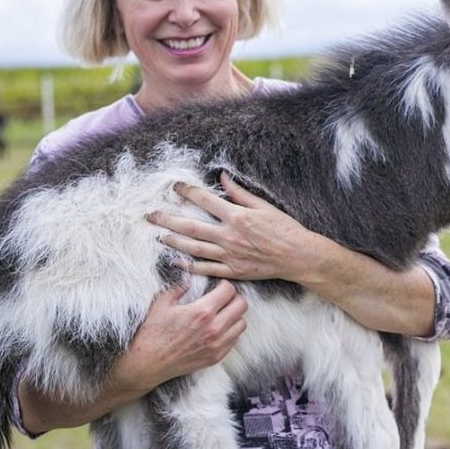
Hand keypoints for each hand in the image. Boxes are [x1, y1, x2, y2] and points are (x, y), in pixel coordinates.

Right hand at [109, 280, 247, 393]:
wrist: (147, 363)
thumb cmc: (152, 332)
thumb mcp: (162, 303)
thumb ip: (179, 288)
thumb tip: (189, 280)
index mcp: (201, 311)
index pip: (229, 291)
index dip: (225, 285)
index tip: (218, 286)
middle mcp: (214, 328)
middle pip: (242, 305)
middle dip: (234, 298)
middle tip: (223, 298)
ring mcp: (217, 344)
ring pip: (242, 323)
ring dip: (235, 315)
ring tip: (222, 313)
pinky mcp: (216, 357)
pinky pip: (235, 339)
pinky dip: (230, 331)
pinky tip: (218, 328)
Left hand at [148, 172, 315, 282]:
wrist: (298, 256)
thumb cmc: (284, 229)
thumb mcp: (264, 206)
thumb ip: (239, 193)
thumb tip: (222, 177)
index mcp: (237, 216)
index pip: (205, 201)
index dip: (187, 192)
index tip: (175, 186)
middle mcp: (229, 236)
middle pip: (191, 227)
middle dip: (168, 219)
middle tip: (151, 215)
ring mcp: (229, 256)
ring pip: (193, 249)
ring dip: (173, 242)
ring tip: (158, 236)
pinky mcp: (232, 271)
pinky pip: (205, 269)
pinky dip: (189, 266)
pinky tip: (176, 261)